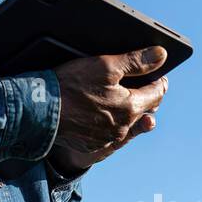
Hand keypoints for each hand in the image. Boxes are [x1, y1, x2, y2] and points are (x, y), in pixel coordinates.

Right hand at [50, 46, 169, 165]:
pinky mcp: (90, 145)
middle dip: (147, 98)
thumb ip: (136, 61)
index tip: (161, 76)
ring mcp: (106, 139)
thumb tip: (161, 55)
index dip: (160, 82)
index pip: (156, 93)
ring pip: (127, 124)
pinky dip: (111, 124)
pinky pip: (109, 134)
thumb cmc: (71, 86)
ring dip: (130, 113)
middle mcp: (122, 127)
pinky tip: (104, 115)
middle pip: (144, 111)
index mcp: (130, 107)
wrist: (40, 111)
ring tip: (127, 101)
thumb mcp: (105, 66)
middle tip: (146, 87)